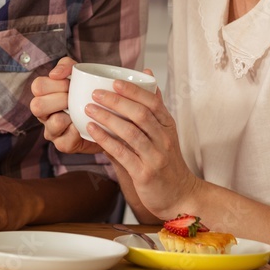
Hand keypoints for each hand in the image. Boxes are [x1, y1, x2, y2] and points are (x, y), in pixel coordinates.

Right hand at [30, 56, 103, 155]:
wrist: (107, 116)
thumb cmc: (86, 93)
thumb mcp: (78, 74)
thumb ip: (66, 66)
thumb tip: (55, 74)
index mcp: (43, 95)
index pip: (37, 86)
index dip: (55, 84)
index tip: (70, 84)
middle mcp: (43, 114)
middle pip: (38, 106)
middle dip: (61, 99)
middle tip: (74, 98)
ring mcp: (51, 131)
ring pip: (54, 123)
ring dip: (70, 115)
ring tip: (81, 112)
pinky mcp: (62, 145)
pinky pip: (65, 140)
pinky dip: (77, 131)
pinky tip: (84, 125)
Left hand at [84, 78, 199, 218]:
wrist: (180, 195)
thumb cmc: (167, 161)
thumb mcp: (165, 131)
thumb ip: (154, 106)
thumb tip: (148, 74)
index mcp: (168, 126)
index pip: (153, 102)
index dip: (133, 90)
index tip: (115, 82)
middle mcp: (164, 139)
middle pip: (141, 114)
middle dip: (116, 101)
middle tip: (96, 93)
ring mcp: (155, 157)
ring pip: (131, 132)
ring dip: (107, 118)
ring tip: (89, 109)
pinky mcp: (145, 174)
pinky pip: (122, 154)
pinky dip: (106, 140)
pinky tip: (92, 130)